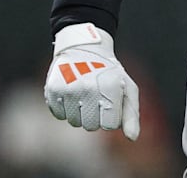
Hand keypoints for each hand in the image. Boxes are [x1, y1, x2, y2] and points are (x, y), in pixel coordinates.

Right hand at [44, 23, 140, 139]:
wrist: (83, 48)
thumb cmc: (110, 73)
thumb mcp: (128, 89)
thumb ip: (132, 115)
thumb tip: (133, 138)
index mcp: (110, 87)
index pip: (109, 125)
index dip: (110, 117)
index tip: (110, 103)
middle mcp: (88, 88)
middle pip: (90, 126)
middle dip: (95, 116)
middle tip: (96, 97)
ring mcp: (69, 88)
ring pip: (74, 122)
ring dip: (80, 113)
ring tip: (84, 94)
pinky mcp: (53, 89)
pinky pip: (59, 115)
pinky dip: (65, 108)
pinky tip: (71, 92)